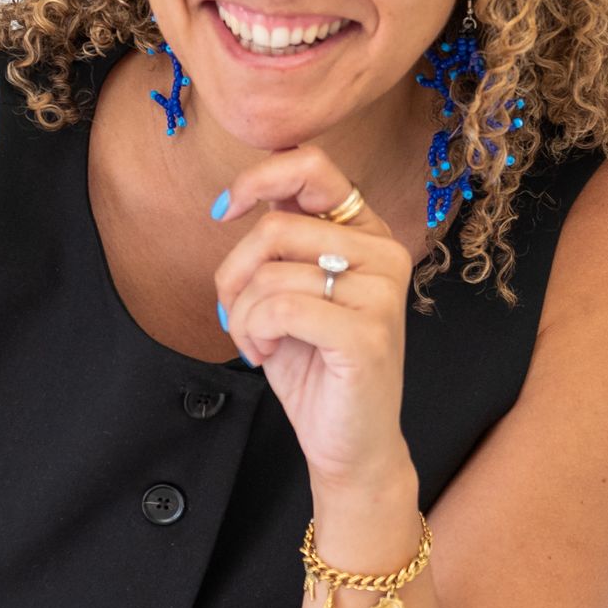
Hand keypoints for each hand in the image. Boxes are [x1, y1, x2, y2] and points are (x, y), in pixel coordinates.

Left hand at [213, 145, 412, 490]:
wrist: (349, 442)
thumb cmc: (314, 364)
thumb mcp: (291, 289)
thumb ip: (281, 241)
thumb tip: (239, 196)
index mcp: (366, 231)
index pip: (312, 166)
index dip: (256, 179)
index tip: (223, 211)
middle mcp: (384, 252)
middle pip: (274, 229)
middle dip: (233, 276)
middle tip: (234, 315)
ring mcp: (381, 292)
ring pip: (271, 275)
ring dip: (241, 316)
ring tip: (256, 343)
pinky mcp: (367, 333)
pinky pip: (280, 308)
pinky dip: (255, 334)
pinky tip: (266, 355)